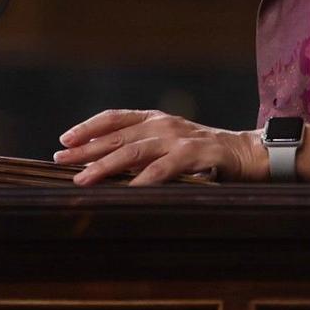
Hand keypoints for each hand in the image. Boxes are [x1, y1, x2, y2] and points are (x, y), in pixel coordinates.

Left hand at [55, 109, 265, 185]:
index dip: (88, 128)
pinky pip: (164, 169)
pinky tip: (127, 191)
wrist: (249, 153)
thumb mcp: (171, 146)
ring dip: (105, 166)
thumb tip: (105, 165)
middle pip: (117, 135)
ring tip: (83, 179)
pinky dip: (143, 180)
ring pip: (134, 151)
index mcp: (155, 119)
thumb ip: (145, 151)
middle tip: (60, 160)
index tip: (65, 140)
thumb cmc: (206, 154)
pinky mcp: (196, 154)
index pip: (115, 118)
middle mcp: (163, 124)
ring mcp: (179, 138)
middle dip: (86, 149)